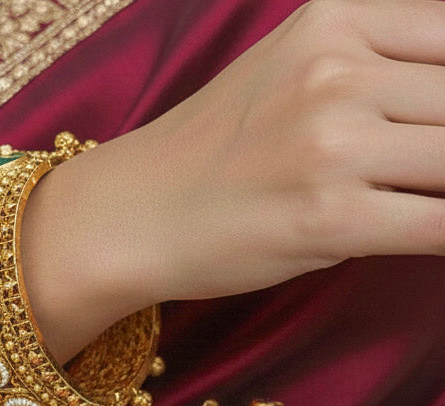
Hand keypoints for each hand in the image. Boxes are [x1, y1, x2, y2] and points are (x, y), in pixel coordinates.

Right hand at [33, 0, 444, 318]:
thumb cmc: (215, 150)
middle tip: (427, 169)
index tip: (435, 129)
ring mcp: (332, 146)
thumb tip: (439, 102)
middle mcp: (337, 72)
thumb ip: (374, 65)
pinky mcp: (331, 219)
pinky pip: (440, 225)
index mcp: (334, 21)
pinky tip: (436, 234)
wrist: (140, 211)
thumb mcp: (290, 68)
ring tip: (422, 198)